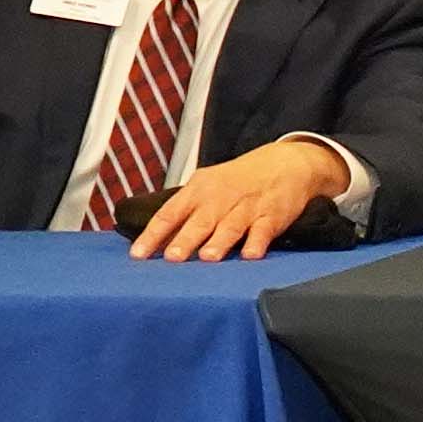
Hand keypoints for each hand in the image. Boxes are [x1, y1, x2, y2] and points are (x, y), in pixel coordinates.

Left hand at [127, 135, 350, 262]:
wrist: (284, 163)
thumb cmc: (239, 181)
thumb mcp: (207, 188)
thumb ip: (185, 216)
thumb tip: (156, 244)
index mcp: (198, 190)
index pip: (170, 213)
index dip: (153, 234)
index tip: (138, 255)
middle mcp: (219, 197)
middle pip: (199, 221)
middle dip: (185, 240)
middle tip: (172, 258)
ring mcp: (246, 207)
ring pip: (230, 226)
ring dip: (219, 242)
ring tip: (207, 258)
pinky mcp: (272, 215)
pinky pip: (263, 230)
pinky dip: (257, 242)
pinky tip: (251, 255)